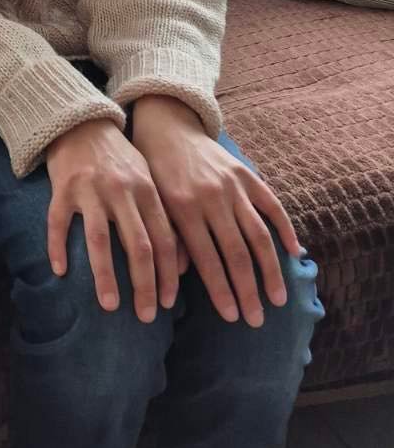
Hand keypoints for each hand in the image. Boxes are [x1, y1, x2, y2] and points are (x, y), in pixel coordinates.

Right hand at [45, 116, 181, 322]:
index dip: (167, 275)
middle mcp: (121, 191)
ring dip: (106, 276)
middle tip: (146, 317)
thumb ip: (162, 216)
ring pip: (99, 240)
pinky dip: (58, 247)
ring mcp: (90, 189)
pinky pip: (58, 222)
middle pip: (137, 246)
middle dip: (145, 285)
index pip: (164, 240)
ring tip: (109, 305)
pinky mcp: (62, 187)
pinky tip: (59, 271)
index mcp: (147, 190)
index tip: (167, 304)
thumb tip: (181, 265)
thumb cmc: (120, 158)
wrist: (82, 121)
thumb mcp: (148, 179)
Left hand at [131, 95, 300, 327]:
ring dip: (270, 271)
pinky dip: (285, 229)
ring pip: (258, 235)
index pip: (207, 259)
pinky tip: (294, 253)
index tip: (232, 318)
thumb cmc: (153, 172)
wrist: (166, 126)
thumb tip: (177, 282)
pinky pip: (272, 204)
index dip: (221, 291)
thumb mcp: (152, 204)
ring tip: (277, 299)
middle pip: (237, 253)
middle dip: (248, 291)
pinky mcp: (246, 174)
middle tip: (256, 321)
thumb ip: (168, 240)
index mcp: (183, 208)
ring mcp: (233, 185)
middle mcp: (212, 198)